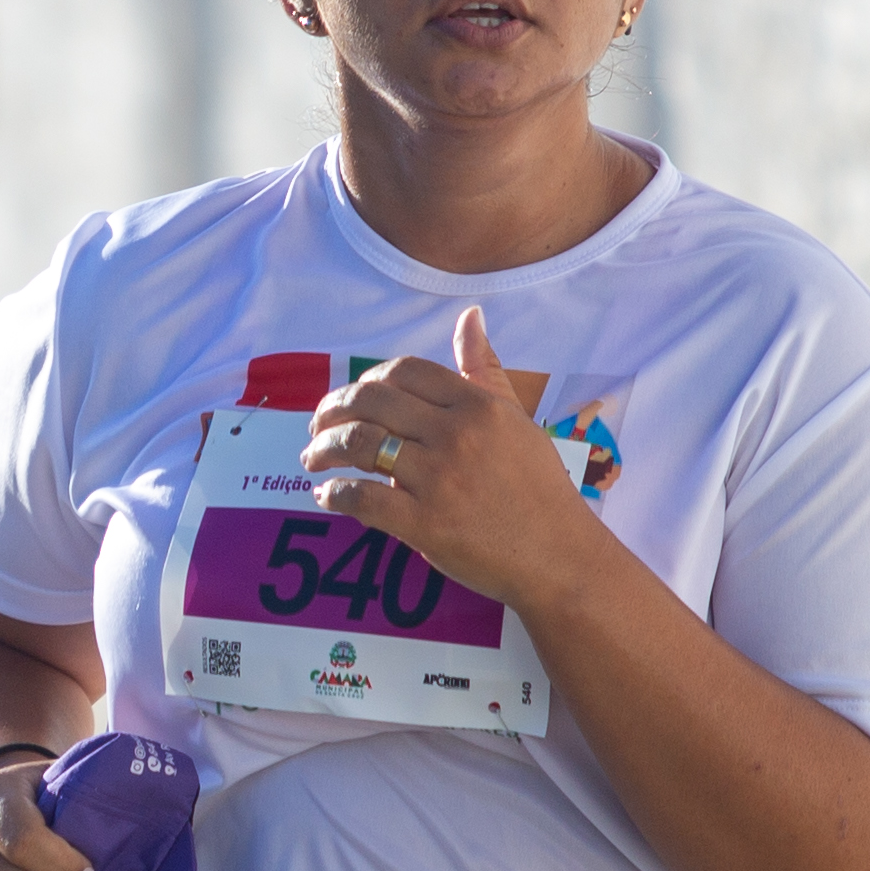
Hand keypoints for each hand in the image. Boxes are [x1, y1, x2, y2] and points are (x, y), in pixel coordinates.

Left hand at [300, 305, 602, 607]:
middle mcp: (456, 434)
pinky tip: (328, 495)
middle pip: (370, 401)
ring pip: (358, 443)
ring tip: (312, 459)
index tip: (353, 399)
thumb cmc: (538, 487)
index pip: (403, 371)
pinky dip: (334, 493)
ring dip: (321, 449)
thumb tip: (470, 316)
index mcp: (477, 405)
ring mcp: (438, 478)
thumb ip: (484, 369)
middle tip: (318, 427)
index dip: (367, 380)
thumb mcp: (516, 419)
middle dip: (331, 410)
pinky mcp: (425, 523)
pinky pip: (361, 497)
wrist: (557, 554)